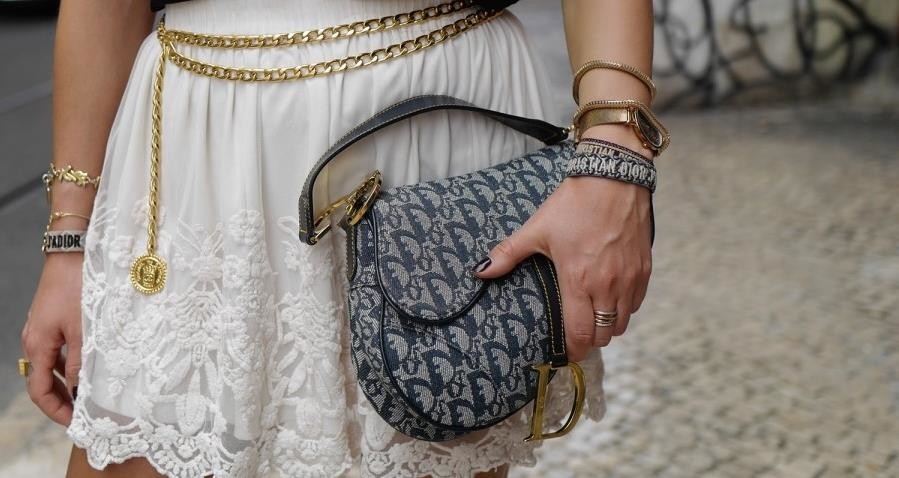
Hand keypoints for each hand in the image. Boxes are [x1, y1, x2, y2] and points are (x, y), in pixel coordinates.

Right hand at [20, 252, 83, 425]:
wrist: (74, 252)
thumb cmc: (79, 287)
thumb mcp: (84, 330)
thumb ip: (82, 363)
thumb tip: (81, 393)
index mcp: (37, 345)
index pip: (39, 390)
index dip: (56, 410)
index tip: (75, 423)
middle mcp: (35, 340)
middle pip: (43, 380)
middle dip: (62, 400)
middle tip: (85, 413)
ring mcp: (43, 329)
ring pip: (52, 365)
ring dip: (68, 382)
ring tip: (91, 393)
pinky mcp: (54, 319)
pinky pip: (59, 350)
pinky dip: (71, 363)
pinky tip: (91, 366)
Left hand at [473, 154, 652, 361]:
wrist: (614, 178)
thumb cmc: (574, 204)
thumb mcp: (537, 229)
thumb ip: (508, 254)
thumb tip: (480, 271)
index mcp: (578, 280)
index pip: (581, 333)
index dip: (574, 350)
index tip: (567, 352)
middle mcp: (608, 285)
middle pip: (604, 335)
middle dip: (590, 338)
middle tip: (578, 331)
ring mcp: (629, 278)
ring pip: (623, 322)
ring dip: (608, 325)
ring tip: (593, 314)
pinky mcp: (644, 268)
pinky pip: (636, 303)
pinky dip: (624, 307)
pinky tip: (610, 296)